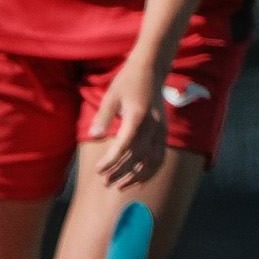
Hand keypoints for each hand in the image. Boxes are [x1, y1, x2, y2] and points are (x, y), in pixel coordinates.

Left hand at [88, 55, 168, 187]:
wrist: (150, 72)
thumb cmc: (127, 84)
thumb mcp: (111, 96)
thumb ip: (103, 116)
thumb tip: (94, 135)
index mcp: (139, 116)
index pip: (125, 144)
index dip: (111, 160)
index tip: (98, 170)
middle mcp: (153, 126)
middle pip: (137, 156)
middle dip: (120, 172)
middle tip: (104, 182)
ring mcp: (161, 131)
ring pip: (153, 161)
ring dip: (136, 176)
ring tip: (119, 186)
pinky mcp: (163, 134)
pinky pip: (160, 158)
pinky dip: (150, 172)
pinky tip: (138, 182)